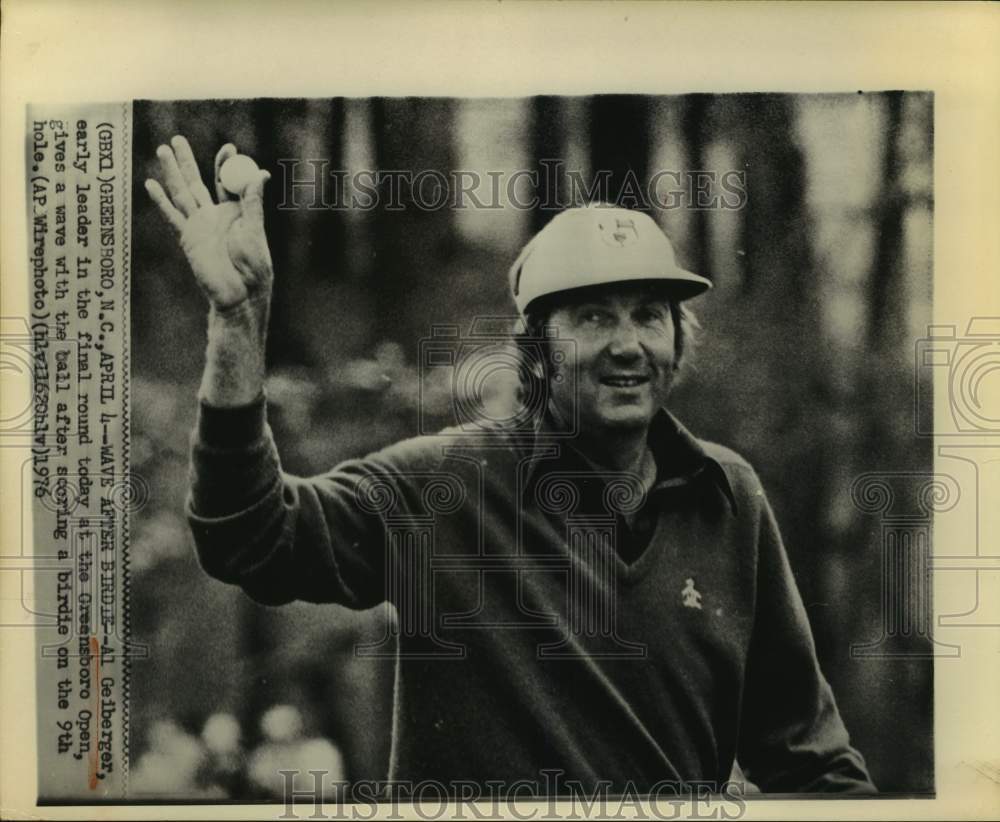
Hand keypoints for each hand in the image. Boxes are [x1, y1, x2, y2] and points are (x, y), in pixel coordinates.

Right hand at [145, 136, 272, 309]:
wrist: (239, 294)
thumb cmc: (254, 266)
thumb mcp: (255, 231)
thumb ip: (253, 203)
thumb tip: (260, 174)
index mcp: (235, 211)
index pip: (225, 181)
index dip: (224, 163)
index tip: (228, 147)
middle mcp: (214, 215)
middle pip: (197, 181)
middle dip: (186, 160)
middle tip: (177, 138)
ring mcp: (199, 225)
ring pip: (182, 193)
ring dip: (171, 172)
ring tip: (162, 149)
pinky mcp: (187, 238)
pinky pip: (172, 216)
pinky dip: (161, 201)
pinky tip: (150, 184)